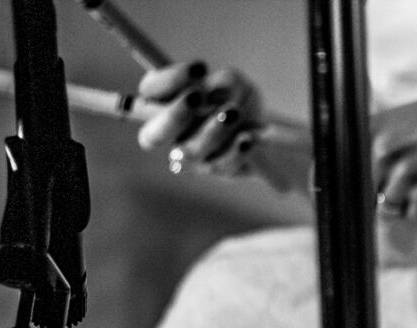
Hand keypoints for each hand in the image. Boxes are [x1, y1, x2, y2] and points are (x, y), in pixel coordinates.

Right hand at [136, 61, 262, 176]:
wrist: (266, 130)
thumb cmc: (239, 100)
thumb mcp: (235, 83)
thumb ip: (223, 82)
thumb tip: (213, 92)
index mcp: (164, 101)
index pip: (150, 90)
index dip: (169, 80)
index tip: (200, 68)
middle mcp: (170, 132)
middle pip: (151, 136)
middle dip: (173, 115)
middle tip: (197, 96)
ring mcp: (189, 156)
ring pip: (188, 152)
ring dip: (211, 131)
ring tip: (235, 113)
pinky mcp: (213, 169)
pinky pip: (218, 165)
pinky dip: (234, 150)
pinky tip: (248, 137)